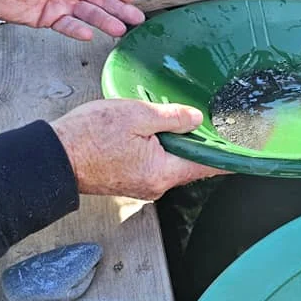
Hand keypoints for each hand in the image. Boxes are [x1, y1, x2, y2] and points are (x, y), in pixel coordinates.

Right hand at [51, 99, 225, 200]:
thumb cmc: (89, 136)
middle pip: (190, 164)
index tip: (248, 151)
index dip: (228, 156)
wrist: (52, 156)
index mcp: (162, 172)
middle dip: (202, 144)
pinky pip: (155, 163)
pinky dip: (161, 147)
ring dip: (178, 143)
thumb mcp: (136, 116)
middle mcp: (156, 185)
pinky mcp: (129, 179)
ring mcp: (142, 184)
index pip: (207, 166)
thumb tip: (196, 120)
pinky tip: (158, 130)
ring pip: (171, 162)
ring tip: (183, 120)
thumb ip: (171, 117)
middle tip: (216, 122)